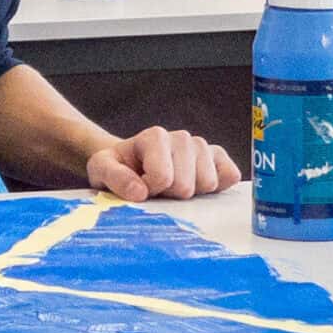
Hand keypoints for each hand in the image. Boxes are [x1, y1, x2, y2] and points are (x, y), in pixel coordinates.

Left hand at [88, 127, 240, 200]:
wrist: (132, 165)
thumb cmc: (117, 169)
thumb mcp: (101, 170)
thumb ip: (114, 178)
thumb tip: (139, 192)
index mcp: (155, 137)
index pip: (163, 177)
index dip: (149, 191)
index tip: (139, 189)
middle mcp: (182, 138)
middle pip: (187, 185)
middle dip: (170, 196)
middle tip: (157, 192)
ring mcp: (203, 148)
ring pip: (209, 183)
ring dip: (190, 195)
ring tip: (173, 189)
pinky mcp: (219, 159)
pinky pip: (230, 176)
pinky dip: (217, 189)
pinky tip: (197, 190)